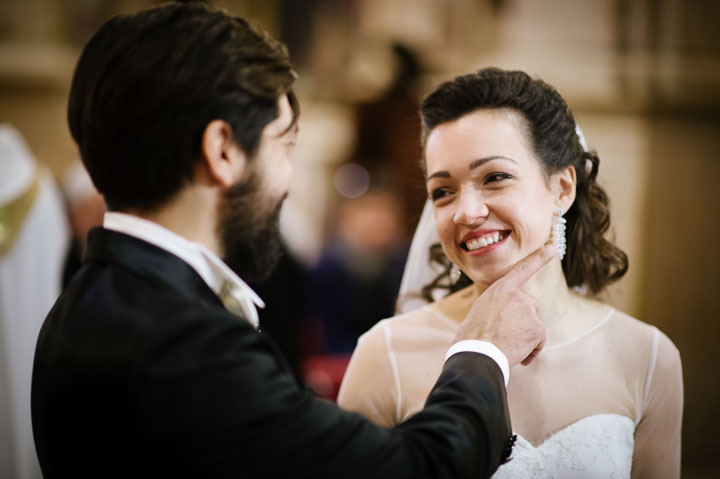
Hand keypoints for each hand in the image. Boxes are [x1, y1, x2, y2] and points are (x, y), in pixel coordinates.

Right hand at [453, 244, 555, 367]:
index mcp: (500, 289)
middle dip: (524, 321)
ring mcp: (529, 310)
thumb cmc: (473, 337)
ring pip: (534, 324)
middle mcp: (517, 295)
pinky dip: (532, 350)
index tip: (552, 249)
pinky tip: (518, 355)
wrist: (478, 353)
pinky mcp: (537, 327)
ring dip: (526, 337)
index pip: (522, 269)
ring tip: (507, 345)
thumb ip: (499, 306)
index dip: (538, 258)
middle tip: (506, 335)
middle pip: (530, 306)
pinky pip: (540, 340)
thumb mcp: (481, 311)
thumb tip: (507, 316)